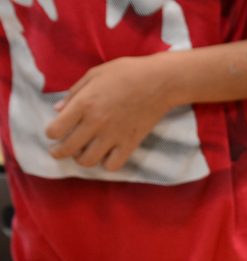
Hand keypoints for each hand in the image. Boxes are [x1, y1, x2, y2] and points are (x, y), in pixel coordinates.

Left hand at [45, 55, 173, 170]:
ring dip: (81, 159)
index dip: (51, 133)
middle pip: (68, 149)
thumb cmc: (126, 73)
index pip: (55, 130)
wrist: (160, 82)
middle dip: (58, 153)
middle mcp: (96, 122)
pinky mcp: (130, 144)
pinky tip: (106, 155)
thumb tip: (58, 109)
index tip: (54, 132)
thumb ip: (74, 92)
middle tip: (58, 152)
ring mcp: (114, 135)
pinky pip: (113, 165)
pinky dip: (106, 164)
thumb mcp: (94, 74)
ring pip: (88, 161)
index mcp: (84, 103)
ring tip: (83, 153)